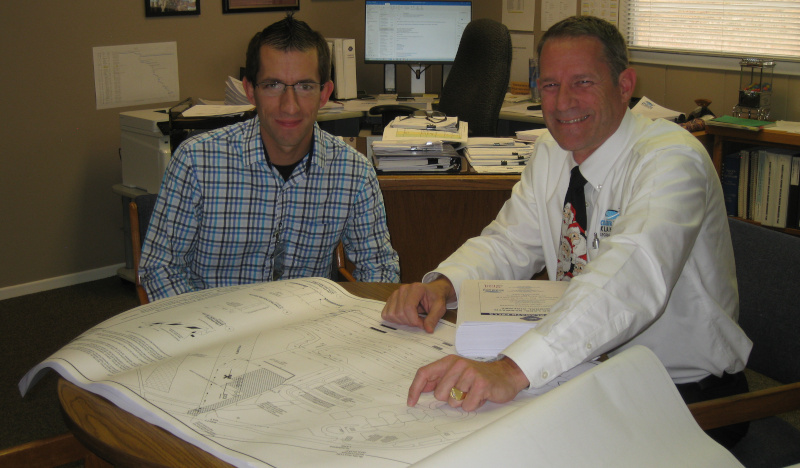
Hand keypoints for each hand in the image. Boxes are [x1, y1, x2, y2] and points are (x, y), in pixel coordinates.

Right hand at [381, 278, 454, 332]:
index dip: (415, 320)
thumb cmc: (435, 297)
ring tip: (412, 318)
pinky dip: (394, 320)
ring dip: (402, 321)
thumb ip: (434, 318)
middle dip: (410, 322)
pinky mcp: (390, 299)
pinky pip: (386, 314)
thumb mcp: (440, 307)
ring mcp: (395, 294)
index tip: (422, 324)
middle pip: (400, 313)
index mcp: (416, 288)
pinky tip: (404, 317)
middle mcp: (403, 289)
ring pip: (392, 315)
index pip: (408, 308)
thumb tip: (428, 330)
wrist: (432, 291)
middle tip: (419, 321)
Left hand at [407, 355, 529, 411]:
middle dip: (449, 398)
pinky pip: (468, 406)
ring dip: (463, 402)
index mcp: (449, 361)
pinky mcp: (482, 384)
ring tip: (472, 393)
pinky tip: (480, 396)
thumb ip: (438, 379)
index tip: (411, 402)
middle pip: (439, 393)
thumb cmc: (478, 376)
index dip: (415, 389)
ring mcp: (470, 374)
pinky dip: (473, 405)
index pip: (424, 373)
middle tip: (462, 392)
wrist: (506, 374)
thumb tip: (419, 389)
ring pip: (453, 402)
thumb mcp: (456, 373)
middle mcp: (458, 365)